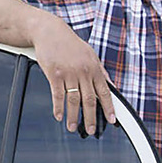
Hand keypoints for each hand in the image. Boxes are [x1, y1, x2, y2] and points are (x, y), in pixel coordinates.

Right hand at [30, 13, 115, 133]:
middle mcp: (83, 72)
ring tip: (73, 127)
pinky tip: (59, 116)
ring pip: (73, 100)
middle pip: (89, 100)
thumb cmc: (69, 43)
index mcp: (94, 68)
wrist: (50, 32)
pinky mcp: (54, 74)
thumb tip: (110, 84)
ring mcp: (69, 73)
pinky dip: (58, 108)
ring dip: (74, 117)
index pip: (104, 92)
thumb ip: (100, 71)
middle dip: (91, 118)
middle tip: (91, 130)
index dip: (108, 108)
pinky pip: (57, 95)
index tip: (112, 120)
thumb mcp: (90, 54)